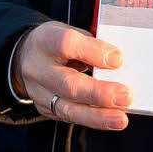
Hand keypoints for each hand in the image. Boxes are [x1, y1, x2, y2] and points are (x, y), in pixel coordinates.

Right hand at [11, 21, 132, 130]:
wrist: (26, 56)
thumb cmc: (56, 43)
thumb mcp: (70, 32)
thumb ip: (91, 45)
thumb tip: (117, 63)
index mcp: (45, 40)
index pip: (67, 44)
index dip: (93, 52)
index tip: (118, 59)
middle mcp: (37, 67)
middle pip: (68, 83)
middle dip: (99, 93)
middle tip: (125, 96)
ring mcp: (38, 91)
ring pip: (68, 108)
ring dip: (97, 116)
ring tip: (120, 119)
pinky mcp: (44, 108)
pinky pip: (69, 117)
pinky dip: (92, 119)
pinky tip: (109, 119)